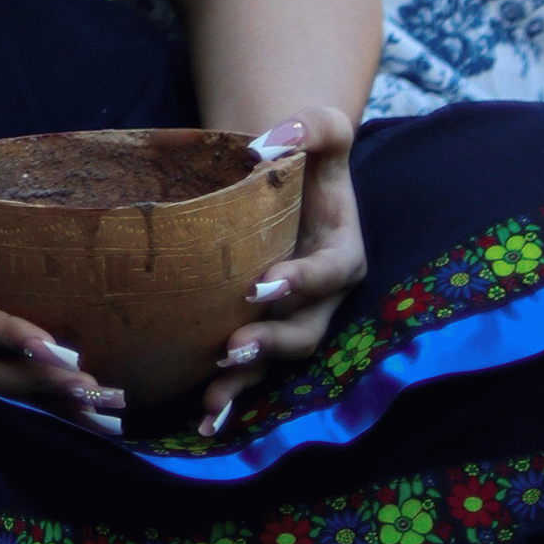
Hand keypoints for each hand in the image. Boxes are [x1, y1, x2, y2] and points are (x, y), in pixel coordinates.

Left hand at [198, 110, 363, 434]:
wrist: (283, 174)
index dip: (301, 283)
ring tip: (211, 398)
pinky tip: (202, 417)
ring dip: (246, 383)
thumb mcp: (321, 129)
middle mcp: (321, 298)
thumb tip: (278, 137)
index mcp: (342, 253)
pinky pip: (251, 372)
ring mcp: (292, 321)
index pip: (330, 274)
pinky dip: (230, 398)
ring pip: (276, 363)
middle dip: (270, 343)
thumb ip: (313, 126)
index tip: (264, 284)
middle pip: (304, 331)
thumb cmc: (305, 152)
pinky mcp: (263, 333)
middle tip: (232, 348)